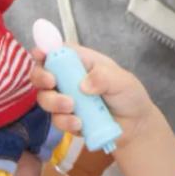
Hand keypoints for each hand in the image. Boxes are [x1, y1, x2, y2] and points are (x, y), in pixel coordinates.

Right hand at [31, 45, 155, 147]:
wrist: (134, 125)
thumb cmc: (129, 95)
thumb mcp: (122, 81)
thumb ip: (104, 78)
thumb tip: (83, 85)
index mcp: (82, 62)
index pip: (59, 51)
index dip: (45, 50)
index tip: (39, 54)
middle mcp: (70, 79)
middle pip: (42, 74)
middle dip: (42, 77)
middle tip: (52, 82)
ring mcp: (66, 100)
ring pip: (45, 98)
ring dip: (54, 102)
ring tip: (72, 107)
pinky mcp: (67, 119)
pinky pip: (56, 120)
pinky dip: (65, 121)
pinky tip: (79, 123)